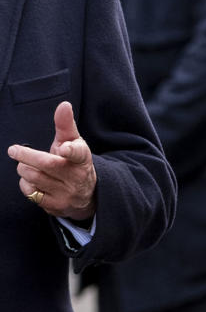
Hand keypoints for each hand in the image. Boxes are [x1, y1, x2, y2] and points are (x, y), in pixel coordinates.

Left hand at [9, 102, 97, 221]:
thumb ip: (66, 124)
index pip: (78, 153)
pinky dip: (25, 184)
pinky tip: (30, 180)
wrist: (86, 195)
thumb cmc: (74, 162)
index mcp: (82, 159)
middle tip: (13, 150)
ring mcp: (67, 194)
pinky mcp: (56, 206)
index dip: (70, 150)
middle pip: (46, 164)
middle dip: (26, 155)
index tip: (64, 148)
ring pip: (35, 177)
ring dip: (24, 168)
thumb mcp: (74, 143)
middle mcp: (76, 178)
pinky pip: (31, 193)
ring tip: (24, 165)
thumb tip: (64, 105)